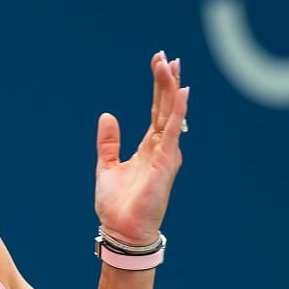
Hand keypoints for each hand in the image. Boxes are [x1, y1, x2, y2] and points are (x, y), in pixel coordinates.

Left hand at [94, 51, 189, 247]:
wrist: (122, 232)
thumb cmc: (117, 206)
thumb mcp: (107, 167)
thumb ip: (109, 143)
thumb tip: (107, 115)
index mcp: (149, 148)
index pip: (158, 110)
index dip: (159, 87)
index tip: (159, 62)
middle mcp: (161, 148)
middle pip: (166, 107)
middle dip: (166, 81)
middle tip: (167, 56)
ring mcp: (166, 155)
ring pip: (171, 114)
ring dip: (171, 88)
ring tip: (171, 64)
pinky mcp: (166, 163)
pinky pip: (172, 132)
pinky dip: (177, 111)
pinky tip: (181, 91)